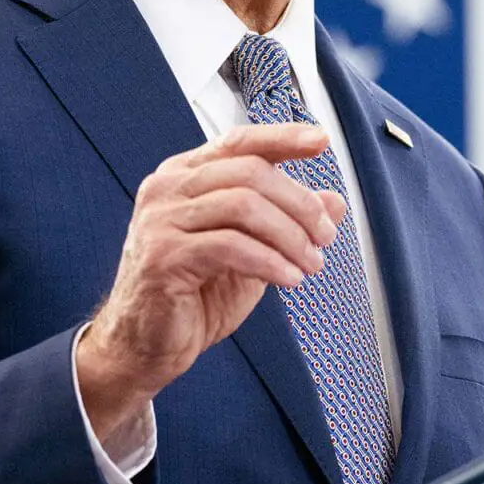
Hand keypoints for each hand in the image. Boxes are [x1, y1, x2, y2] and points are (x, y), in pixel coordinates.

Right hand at [75, 122, 345, 445]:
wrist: (149, 345)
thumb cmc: (196, 296)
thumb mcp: (255, 251)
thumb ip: (288, 222)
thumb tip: (334, 201)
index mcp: (187, 176)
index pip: (240, 143)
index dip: (283, 138)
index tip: (321, 142)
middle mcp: (168, 188)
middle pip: (250, 172)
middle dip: (299, 204)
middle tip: (325, 236)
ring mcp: (160, 220)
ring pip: (243, 206)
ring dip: (290, 236)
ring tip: (311, 263)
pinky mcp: (163, 256)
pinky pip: (230, 246)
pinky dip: (269, 261)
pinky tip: (289, 278)